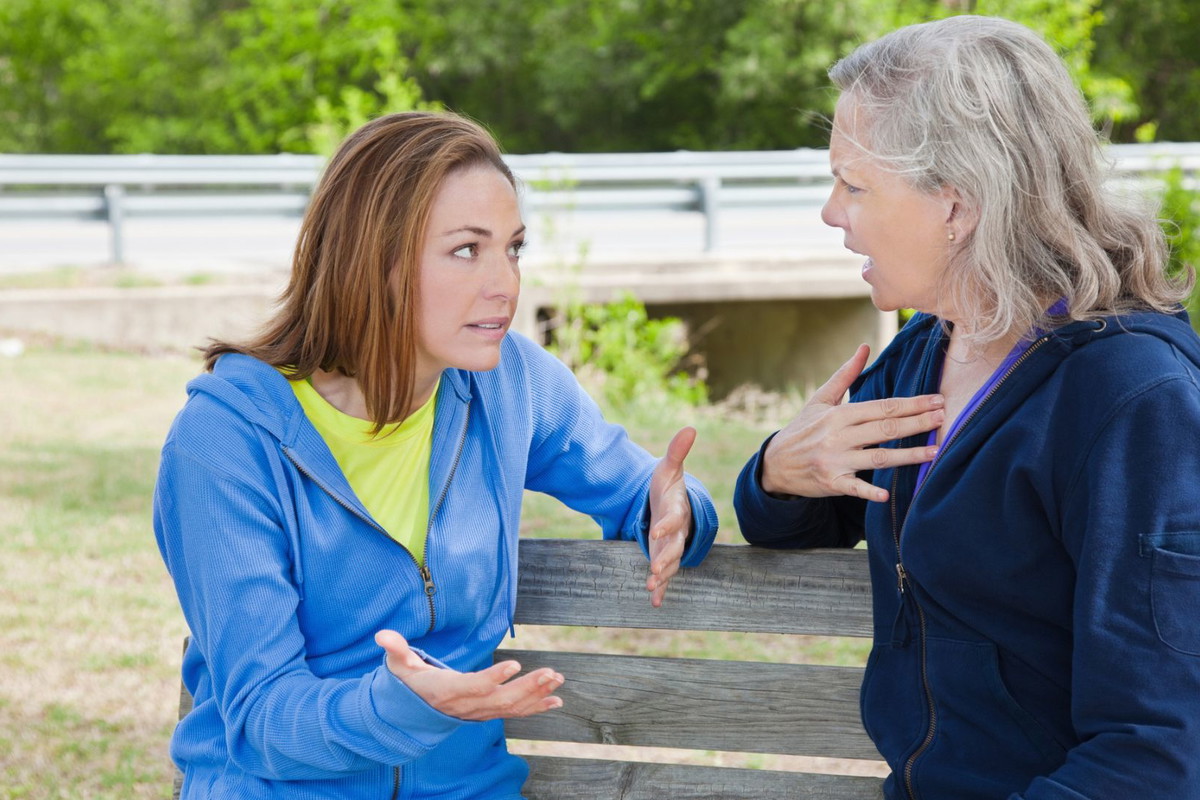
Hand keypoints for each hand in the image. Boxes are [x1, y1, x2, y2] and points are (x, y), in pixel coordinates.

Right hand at [374, 630, 562, 720]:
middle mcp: (467, 706)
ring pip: (511, 707)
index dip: (494, 677)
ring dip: (537, 694)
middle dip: (527, 687)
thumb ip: (395, 650)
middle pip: (501, 699)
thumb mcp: (399, 666)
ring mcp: (479, 712)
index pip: (474, 686)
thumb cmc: (408, 683)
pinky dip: (536, 707)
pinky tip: (556, 700)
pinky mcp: (487, 713)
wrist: (412, 715)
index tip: (514, 663)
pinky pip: (514, 713)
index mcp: (447, 691)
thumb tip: (382, 634)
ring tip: (557, 679)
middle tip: (551, 672)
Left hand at [646, 426, 697, 607]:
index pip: (674, 518)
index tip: (657, 530)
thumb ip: (677, 451)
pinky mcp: (664, 557)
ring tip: (651, 587)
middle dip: (666, 558)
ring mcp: (672, 547)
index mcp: (676, 510)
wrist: (673, 505)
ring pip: (671, 563)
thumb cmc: (668, 487)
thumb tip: (690, 427)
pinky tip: (655, 602)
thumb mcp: (668, 468)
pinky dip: (661, 589)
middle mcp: (677, 531)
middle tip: (656, 569)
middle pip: (674, 546)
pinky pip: (665, 576)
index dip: (667, 524)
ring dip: (662, 576)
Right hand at [761, 344, 942, 502]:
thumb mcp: (820, 400)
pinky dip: (870, 491)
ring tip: (935, 451)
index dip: (911, 404)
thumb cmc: (803, 428)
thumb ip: (845, 375)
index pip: (882, 407)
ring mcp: (835, 461)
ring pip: (878, 458)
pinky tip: (887, 494)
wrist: (775, 463)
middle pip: (885, 429)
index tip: (936, 400)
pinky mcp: (832, 483)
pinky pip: (855, 488)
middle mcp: (838, 437)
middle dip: (917, 423)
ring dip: (908, 455)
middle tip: (944, 418)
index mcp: (838, 415)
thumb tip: (864, 347)